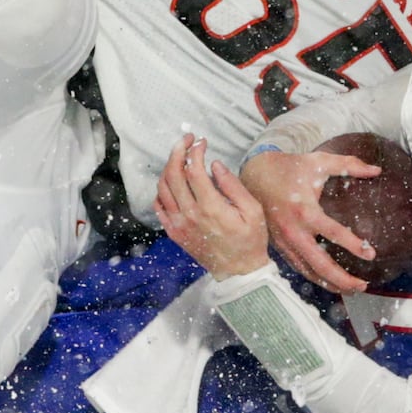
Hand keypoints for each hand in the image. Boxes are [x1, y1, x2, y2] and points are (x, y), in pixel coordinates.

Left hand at [155, 134, 270, 280]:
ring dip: (169, 167)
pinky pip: (159, 205)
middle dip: (178, 150)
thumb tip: (215, 165)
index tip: (203, 142)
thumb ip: (232, 185)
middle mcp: (189, 214)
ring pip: (163, 187)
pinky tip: (173, 182)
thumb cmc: (250, 240)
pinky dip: (162, 189)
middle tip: (187, 140)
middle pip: (173, 173)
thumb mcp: (252, 210)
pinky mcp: (173, 232)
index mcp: (210, 207)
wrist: (238, 272)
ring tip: (180, 157)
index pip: (193, 169)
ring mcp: (178, 224)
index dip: (195, 150)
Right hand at [239, 148, 380, 293]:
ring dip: (330, 284)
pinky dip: (314, 278)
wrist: (255, 174)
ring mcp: (284, 242)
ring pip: (308, 272)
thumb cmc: (290, 168)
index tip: (372, 254)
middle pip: (320, 265)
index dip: (354, 246)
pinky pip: (298, 268)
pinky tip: (329, 282)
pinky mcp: (279, 246)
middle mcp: (294, 231)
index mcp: (305, 210)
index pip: (334, 234)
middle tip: (363, 285)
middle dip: (343, 279)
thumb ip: (349, 164)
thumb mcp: (319, 161)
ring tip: (351, 290)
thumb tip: (376, 170)